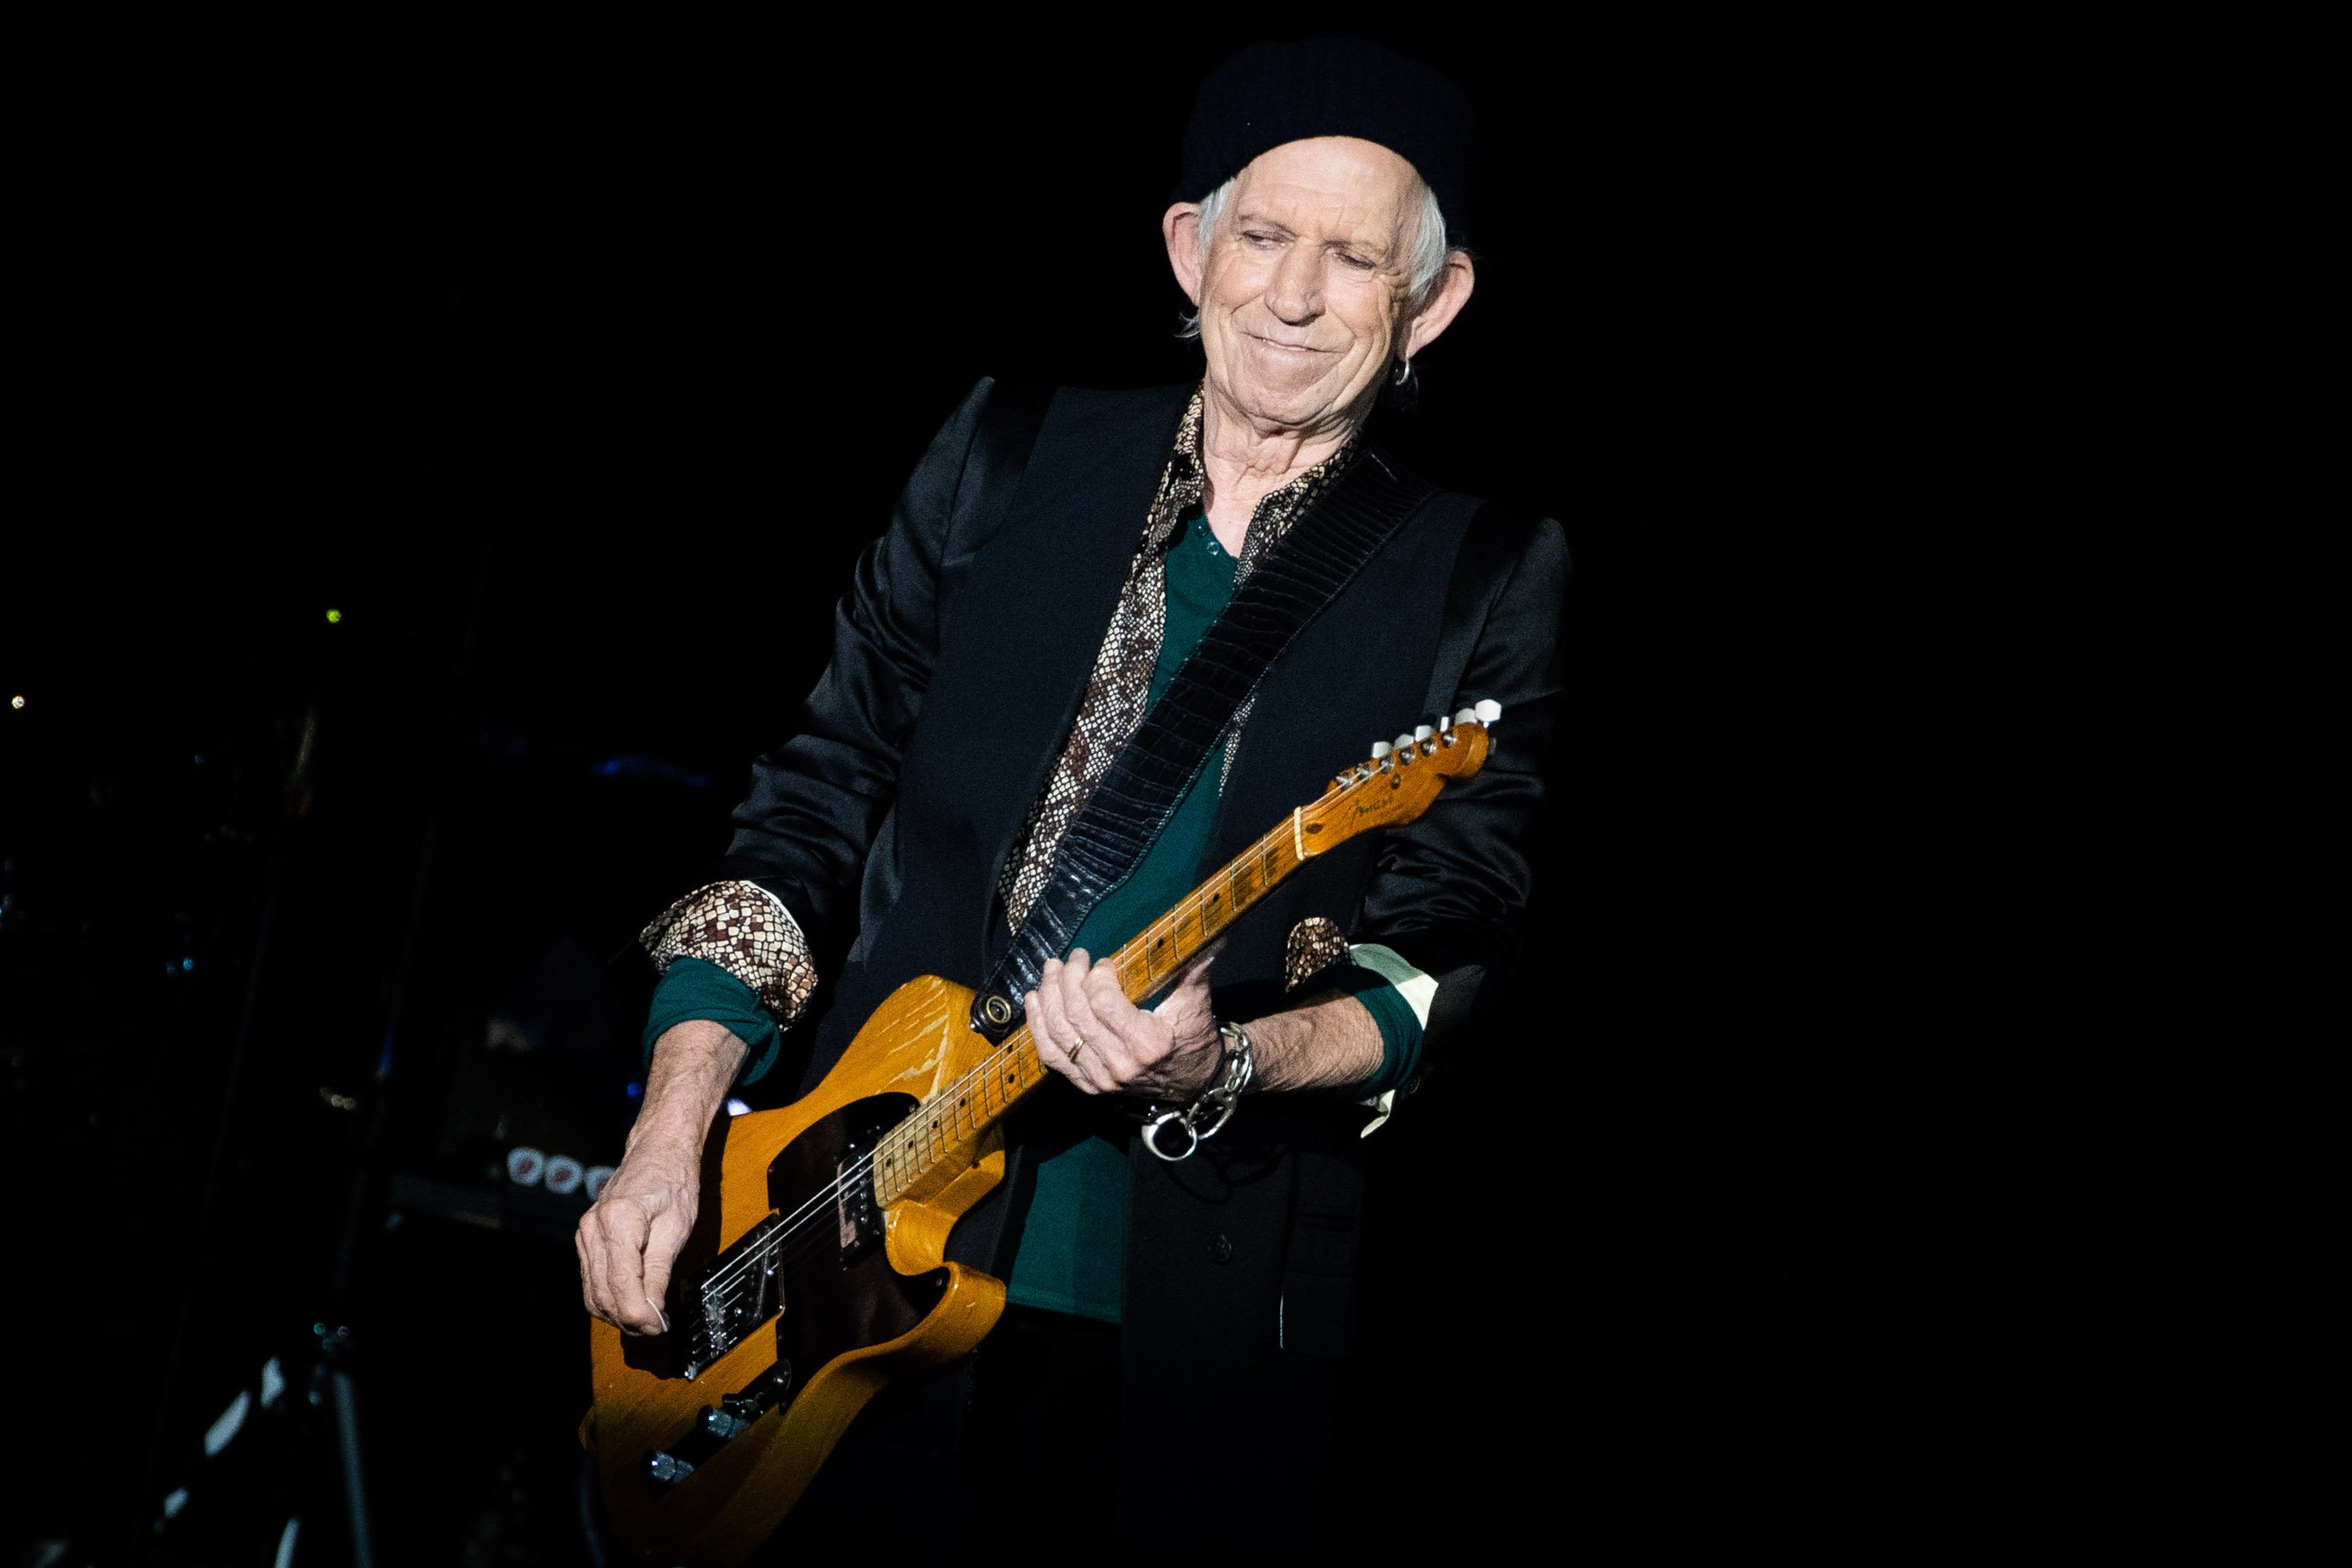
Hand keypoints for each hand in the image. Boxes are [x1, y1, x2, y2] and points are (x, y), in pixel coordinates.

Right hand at [575, 1018, 742, 1335]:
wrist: (658, 1149)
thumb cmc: (673, 1180)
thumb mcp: (677, 1227)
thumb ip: (659, 1272)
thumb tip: (651, 1313)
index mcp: (617, 1221)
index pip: (622, 1287)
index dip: (639, 1316)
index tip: (658, 1328)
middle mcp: (592, 1228)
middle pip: (603, 1294)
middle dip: (628, 1319)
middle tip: (657, 1328)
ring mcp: (585, 1233)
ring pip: (592, 1293)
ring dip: (617, 1313)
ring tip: (648, 1319)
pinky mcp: (586, 1238)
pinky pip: (592, 1280)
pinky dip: (609, 1297)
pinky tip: (632, 1302)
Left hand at [1024, 944, 1222, 1099]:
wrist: (1195, 1084)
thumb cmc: (1195, 1037)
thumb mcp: (1197, 1002)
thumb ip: (1196, 967)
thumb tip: (1210, 935)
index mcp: (1148, 1043)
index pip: (1103, 1003)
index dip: (1095, 977)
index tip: (1102, 963)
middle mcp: (1120, 1064)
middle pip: (1077, 1014)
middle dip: (1068, 979)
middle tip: (1073, 957)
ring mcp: (1101, 1079)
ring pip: (1059, 1033)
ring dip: (1048, 997)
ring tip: (1050, 970)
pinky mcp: (1089, 1086)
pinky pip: (1052, 1056)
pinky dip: (1037, 1027)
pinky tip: (1033, 1000)